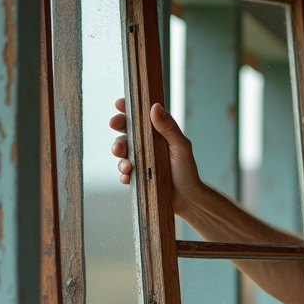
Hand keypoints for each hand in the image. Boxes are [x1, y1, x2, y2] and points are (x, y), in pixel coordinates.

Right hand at [109, 99, 203, 214]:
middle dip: (118, 133)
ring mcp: (140, 161)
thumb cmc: (187, 171)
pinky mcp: (137, 177)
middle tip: (116, 134)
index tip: (119, 104)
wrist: (187, 199)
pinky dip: (124, 174)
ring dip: (120, 156)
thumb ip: (169, 128)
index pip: (139, 118)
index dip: (127, 110)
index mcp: (156, 134)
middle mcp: (146, 145)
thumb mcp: (181, 147)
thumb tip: (155, 107)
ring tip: (127, 164)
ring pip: (122, 154)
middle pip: (125, 134)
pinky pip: (124, 173)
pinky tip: (129, 176)